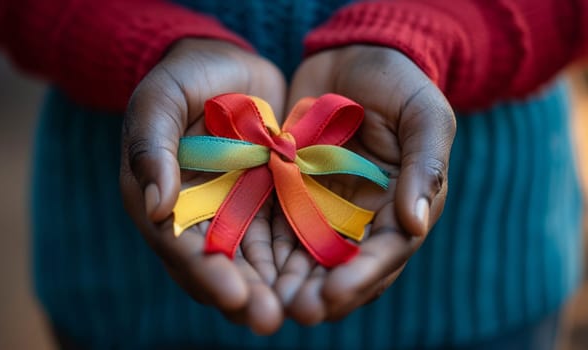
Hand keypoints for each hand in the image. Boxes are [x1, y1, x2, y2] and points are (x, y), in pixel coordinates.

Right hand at [120, 39, 286, 333]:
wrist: (224, 65)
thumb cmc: (183, 78)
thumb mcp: (159, 101)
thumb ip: (151, 147)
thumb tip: (158, 206)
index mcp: (161, 201)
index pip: (179, 246)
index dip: (205, 271)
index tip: (233, 294)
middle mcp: (197, 218)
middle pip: (219, 265)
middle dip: (245, 294)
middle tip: (270, 319)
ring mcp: (234, 212)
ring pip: (253, 261)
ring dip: (275, 287)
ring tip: (303, 310)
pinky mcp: (266, 202)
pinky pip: (282, 236)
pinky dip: (299, 257)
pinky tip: (324, 276)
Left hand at [273, 45, 455, 323]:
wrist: (353, 56)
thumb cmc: (398, 81)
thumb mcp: (424, 114)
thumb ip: (426, 164)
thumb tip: (416, 223)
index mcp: (402, 205)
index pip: (385, 251)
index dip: (361, 276)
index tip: (333, 294)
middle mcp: (363, 216)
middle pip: (343, 265)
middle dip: (320, 292)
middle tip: (294, 310)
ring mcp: (325, 207)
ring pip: (307, 255)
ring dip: (289, 281)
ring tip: (268, 302)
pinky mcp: (292, 191)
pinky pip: (278, 225)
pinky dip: (265, 249)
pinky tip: (245, 266)